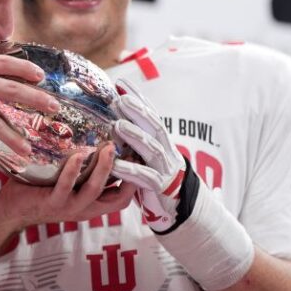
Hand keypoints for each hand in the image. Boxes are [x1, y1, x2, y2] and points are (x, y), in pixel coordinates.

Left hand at [0, 143, 136, 228]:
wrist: (10, 211)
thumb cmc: (39, 189)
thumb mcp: (68, 183)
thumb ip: (83, 170)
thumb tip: (94, 139)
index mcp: (91, 205)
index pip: (123, 198)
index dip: (137, 182)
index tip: (142, 158)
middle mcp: (84, 209)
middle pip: (117, 198)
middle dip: (128, 175)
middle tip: (133, 150)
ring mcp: (68, 207)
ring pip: (93, 190)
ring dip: (103, 169)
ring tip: (108, 148)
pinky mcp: (51, 203)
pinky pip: (65, 187)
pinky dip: (72, 170)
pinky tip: (77, 155)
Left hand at [110, 79, 254, 290]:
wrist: (177, 209)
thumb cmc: (154, 177)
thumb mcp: (145, 156)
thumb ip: (133, 139)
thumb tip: (112, 117)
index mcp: (161, 140)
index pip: (150, 113)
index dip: (138, 96)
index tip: (121, 82)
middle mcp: (165, 150)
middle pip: (153, 125)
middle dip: (137, 110)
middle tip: (118, 98)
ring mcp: (164, 168)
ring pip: (150, 148)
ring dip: (134, 135)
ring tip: (117, 125)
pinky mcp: (159, 187)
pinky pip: (143, 177)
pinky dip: (128, 170)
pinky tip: (113, 165)